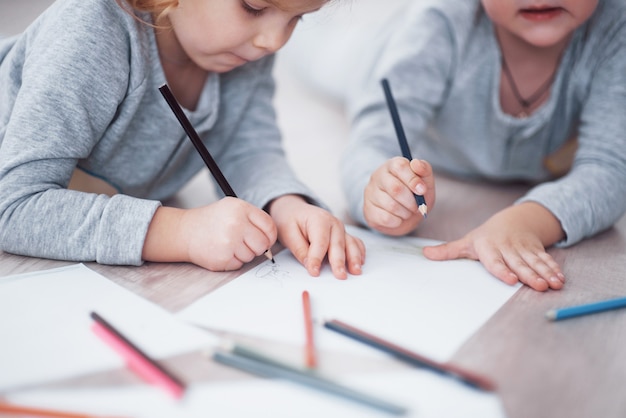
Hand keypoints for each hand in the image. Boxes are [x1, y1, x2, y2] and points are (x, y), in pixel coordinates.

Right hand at [143, 197, 276, 270]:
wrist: (185, 231)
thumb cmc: (212, 221)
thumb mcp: (233, 208)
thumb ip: (253, 219)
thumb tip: (272, 239)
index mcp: (241, 209)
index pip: (269, 226)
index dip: (270, 236)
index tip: (266, 239)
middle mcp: (236, 224)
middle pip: (263, 244)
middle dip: (257, 247)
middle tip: (244, 243)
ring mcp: (229, 242)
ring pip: (251, 256)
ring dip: (243, 254)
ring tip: (228, 244)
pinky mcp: (222, 258)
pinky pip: (239, 265)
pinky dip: (233, 261)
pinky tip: (222, 251)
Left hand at [268, 195, 365, 278]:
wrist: (295, 211)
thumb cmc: (291, 221)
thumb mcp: (288, 233)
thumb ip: (299, 249)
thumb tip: (309, 265)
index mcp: (318, 219)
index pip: (319, 242)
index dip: (317, 258)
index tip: (314, 272)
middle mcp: (333, 223)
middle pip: (338, 244)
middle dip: (339, 261)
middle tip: (340, 276)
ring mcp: (341, 229)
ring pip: (350, 244)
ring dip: (354, 258)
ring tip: (355, 272)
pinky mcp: (344, 235)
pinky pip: (355, 243)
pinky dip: (359, 253)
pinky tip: (360, 263)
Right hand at [363, 157, 433, 235]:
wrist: (405, 216)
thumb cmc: (414, 195)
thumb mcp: (425, 181)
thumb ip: (424, 170)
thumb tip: (416, 164)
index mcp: (392, 165)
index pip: (399, 166)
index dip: (413, 179)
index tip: (422, 190)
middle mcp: (377, 176)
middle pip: (395, 188)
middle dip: (411, 201)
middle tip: (417, 206)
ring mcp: (370, 193)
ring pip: (391, 206)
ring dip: (406, 212)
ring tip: (408, 212)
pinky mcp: (368, 210)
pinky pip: (386, 218)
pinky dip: (398, 221)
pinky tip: (398, 218)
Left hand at [422, 202, 565, 290]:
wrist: (513, 220)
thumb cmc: (486, 236)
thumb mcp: (467, 242)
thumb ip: (448, 251)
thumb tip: (425, 254)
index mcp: (488, 247)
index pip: (495, 261)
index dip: (502, 270)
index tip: (510, 280)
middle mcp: (507, 248)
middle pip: (519, 263)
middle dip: (530, 275)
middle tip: (540, 286)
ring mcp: (523, 248)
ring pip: (535, 262)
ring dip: (546, 273)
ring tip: (555, 285)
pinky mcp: (536, 249)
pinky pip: (545, 259)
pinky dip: (554, 268)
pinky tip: (561, 279)